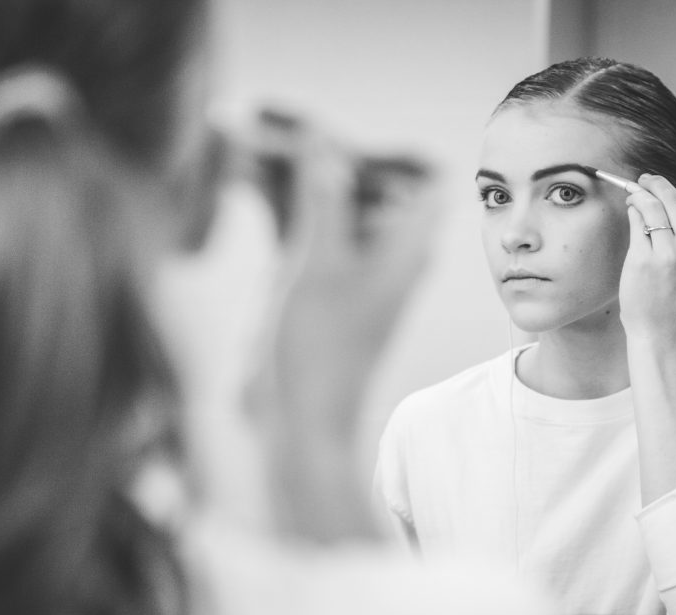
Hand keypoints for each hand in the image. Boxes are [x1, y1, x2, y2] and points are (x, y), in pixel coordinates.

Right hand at [246, 111, 440, 540]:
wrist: (301, 422)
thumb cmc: (320, 349)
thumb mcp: (318, 262)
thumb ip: (321, 197)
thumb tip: (324, 140)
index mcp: (407, 248)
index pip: (426, 178)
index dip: (392, 152)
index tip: (345, 140)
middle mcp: (386, 255)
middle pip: (372, 186)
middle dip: (330, 156)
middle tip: (284, 132)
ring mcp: (352, 271)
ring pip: (333, 207)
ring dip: (299, 178)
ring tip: (256, 145)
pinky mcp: (322, 287)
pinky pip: (310, 232)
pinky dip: (285, 208)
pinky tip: (248, 183)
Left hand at [619, 173, 675, 345]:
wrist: (659, 331)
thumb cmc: (673, 297)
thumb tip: (671, 201)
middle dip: (657, 183)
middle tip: (645, 180)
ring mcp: (667, 254)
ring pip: (652, 206)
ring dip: (640, 194)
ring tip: (634, 195)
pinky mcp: (643, 260)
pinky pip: (636, 222)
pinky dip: (632, 211)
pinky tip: (630, 212)